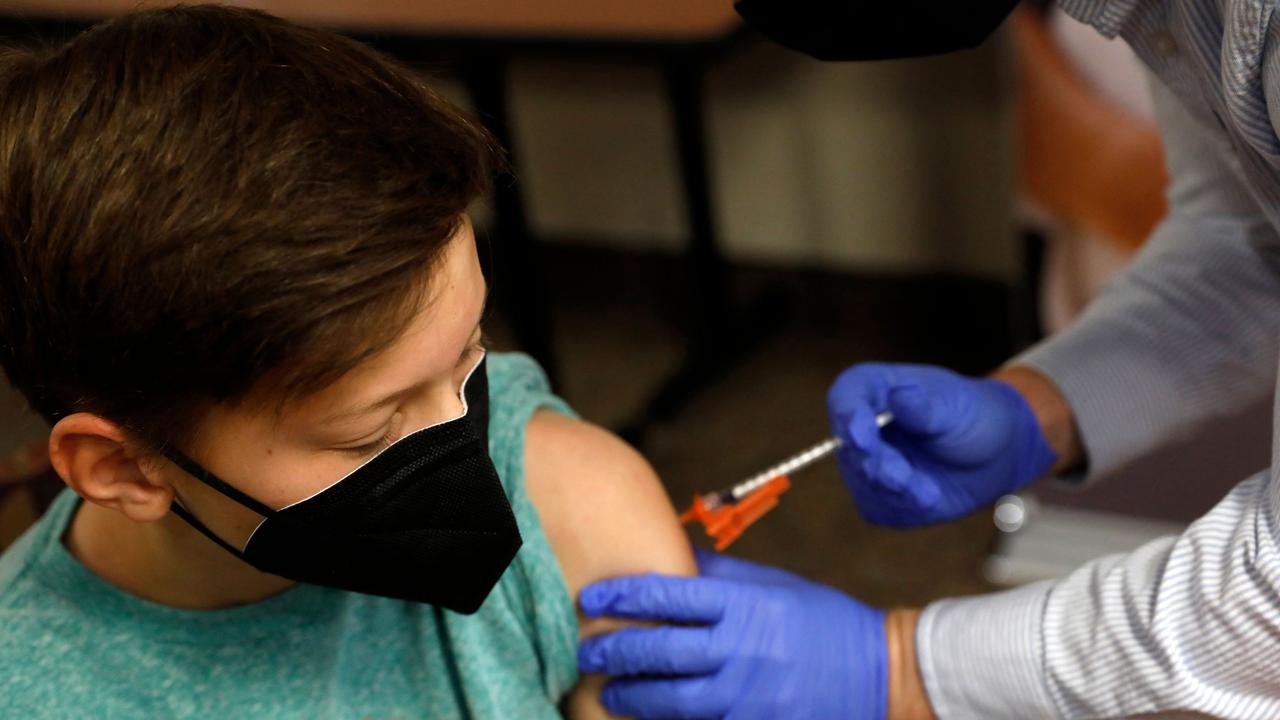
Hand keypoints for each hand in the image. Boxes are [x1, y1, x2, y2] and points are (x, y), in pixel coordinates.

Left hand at [577, 550, 886, 719]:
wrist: (878, 673)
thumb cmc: (822, 620)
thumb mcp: (773, 584)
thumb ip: (720, 575)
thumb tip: (670, 555)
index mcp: (745, 604)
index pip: (668, 594)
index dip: (622, 594)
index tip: (593, 597)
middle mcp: (743, 649)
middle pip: (661, 651)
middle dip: (615, 651)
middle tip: (587, 651)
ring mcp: (749, 695)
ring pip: (673, 700)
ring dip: (634, 696)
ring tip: (611, 692)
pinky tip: (653, 718)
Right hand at [827, 362, 1056, 527]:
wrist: (995, 453)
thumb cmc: (971, 415)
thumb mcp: (954, 405)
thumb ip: (925, 406)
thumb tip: (900, 396)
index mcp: (872, 389)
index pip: (844, 398)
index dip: (848, 417)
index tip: (861, 436)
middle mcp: (860, 427)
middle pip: (850, 449)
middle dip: (876, 465)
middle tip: (902, 478)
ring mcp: (866, 464)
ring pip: (864, 484)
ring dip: (896, 493)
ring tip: (929, 493)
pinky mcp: (879, 497)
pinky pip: (881, 509)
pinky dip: (906, 508)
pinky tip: (930, 496)